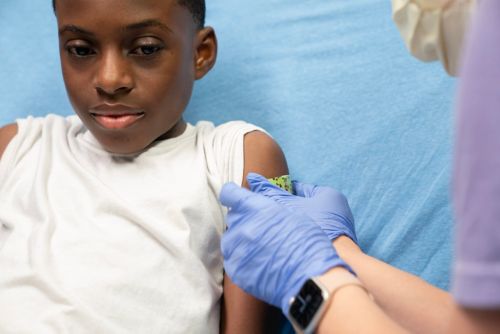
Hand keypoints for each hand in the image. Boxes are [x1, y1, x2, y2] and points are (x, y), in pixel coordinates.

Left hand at [220, 183, 352, 314]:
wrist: (311, 277)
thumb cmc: (309, 241)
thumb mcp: (298, 209)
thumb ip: (279, 197)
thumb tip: (276, 186)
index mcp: (256, 208)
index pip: (230, 193)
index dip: (233, 194)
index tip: (237, 197)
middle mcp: (242, 226)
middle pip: (233, 216)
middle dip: (246, 218)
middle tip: (264, 227)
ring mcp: (237, 250)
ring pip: (231, 238)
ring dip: (243, 238)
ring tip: (263, 247)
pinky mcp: (236, 270)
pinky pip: (232, 258)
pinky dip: (243, 257)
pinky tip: (260, 261)